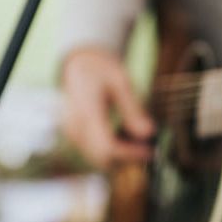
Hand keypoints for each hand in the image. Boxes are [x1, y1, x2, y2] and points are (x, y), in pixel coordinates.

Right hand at [61, 47, 154, 167]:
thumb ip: (133, 109)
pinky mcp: (73, 135)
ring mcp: (71, 132)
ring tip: (138, 139)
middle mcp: (75, 126)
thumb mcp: (121, 82)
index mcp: (87, 111)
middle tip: (148, 147)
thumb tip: (149, 133)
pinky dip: (110, 150)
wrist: (77, 63)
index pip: (107, 147)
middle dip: (126, 158)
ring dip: (119, 156)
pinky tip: (125, 136)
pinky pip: (92, 152)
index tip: (150, 151)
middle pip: (102, 158)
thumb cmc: (101, 69)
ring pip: (97, 158)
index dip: (130, 154)